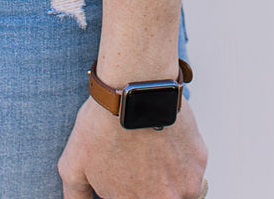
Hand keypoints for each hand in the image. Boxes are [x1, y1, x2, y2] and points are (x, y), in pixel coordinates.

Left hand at [58, 94, 207, 198]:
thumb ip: (75, 195)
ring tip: (148, 150)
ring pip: (179, 190)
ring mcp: (188, 182)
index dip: (125, 191)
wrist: (134, 85)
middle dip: (146, 185)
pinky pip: (190, 168)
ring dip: (166, 178)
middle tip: (135, 162)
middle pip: (158, 196)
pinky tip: (161, 138)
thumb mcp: (72, 166)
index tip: (123, 177)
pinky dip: (178, 158)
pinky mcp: (200, 159)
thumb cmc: (102, 124)